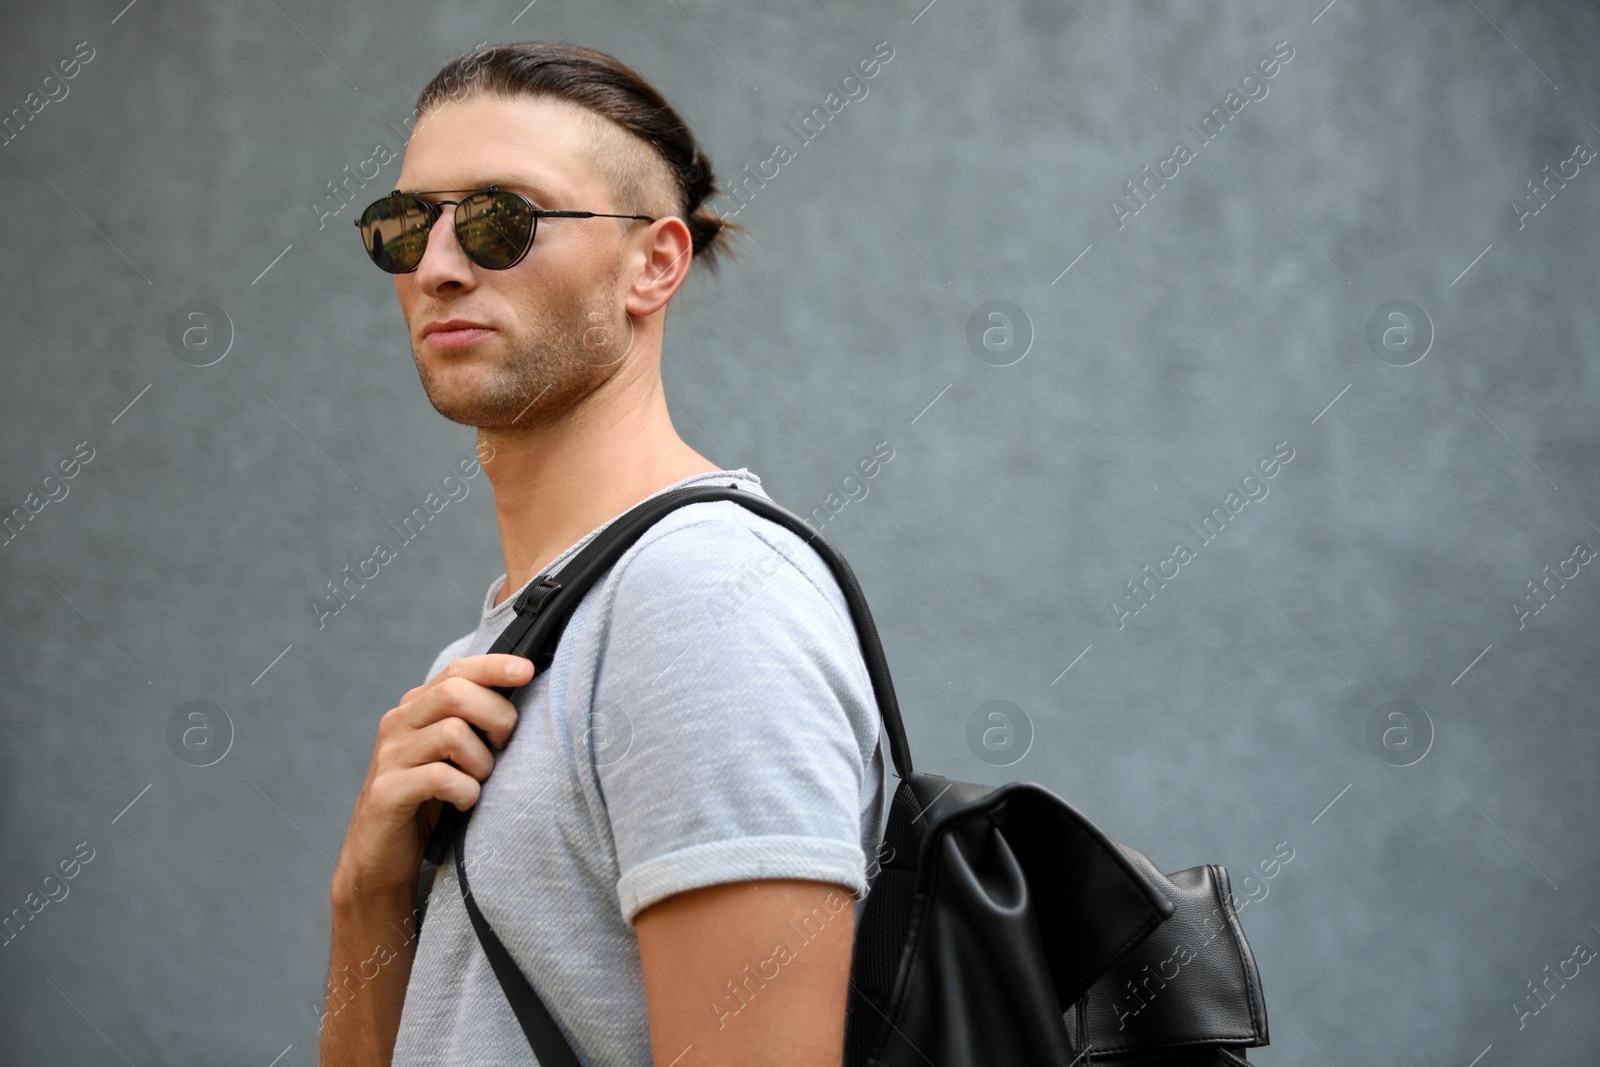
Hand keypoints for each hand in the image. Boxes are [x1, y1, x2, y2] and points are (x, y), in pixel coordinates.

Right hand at [333, 654, 533, 901]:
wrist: (380, 858)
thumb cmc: (431, 801)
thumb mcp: (455, 753)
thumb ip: (475, 720)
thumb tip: (526, 689)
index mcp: (416, 708)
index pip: (458, 670)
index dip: (495, 667)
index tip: (528, 671)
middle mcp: (398, 724)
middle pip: (456, 693)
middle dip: (496, 717)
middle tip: (502, 747)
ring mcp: (390, 757)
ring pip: (452, 734)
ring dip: (481, 762)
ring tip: (478, 782)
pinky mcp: (386, 793)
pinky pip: (440, 778)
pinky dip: (465, 791)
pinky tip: (466, 802)